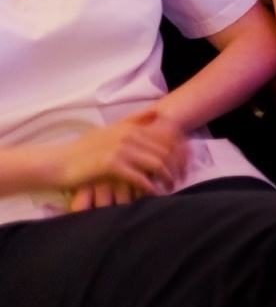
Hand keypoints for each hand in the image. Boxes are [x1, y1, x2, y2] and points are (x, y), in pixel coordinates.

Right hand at [51, 109, 185, 202]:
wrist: (58, 162)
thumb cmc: (85, 149)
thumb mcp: (111, 130)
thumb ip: (135, 121)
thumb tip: (158, 113)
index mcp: (130, 127)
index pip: (167, 137)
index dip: (181, 152)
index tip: (186, 165)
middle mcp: (128, 135)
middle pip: (165, 151)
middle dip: (177, 166)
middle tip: (181, 179)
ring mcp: (120, 149)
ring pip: (156, 163)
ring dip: (167, 177)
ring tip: (170, 187)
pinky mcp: (112, 164)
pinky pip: (140, 177)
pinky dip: (150, 186)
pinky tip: (154, 193)